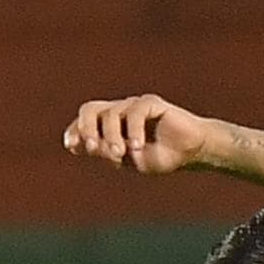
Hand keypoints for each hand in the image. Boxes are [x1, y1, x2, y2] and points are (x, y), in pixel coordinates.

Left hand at [61, 96, 224, 176]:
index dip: (75, 132)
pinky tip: (137, 147)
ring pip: (111, 114)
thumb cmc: (161, 157)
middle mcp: (118, 112)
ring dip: (112, 136)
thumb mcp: (131, 161)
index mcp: (109, 127)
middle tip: (93, 147)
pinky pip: (135, 113)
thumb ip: (111, 153)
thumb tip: (92, 146)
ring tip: (121, 154)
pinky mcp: (151, 103)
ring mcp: (133, 106)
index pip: (84, 123)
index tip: (71, 146)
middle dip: (85, 127)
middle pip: (90, 109)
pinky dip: (134, 131)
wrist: (191, 152)